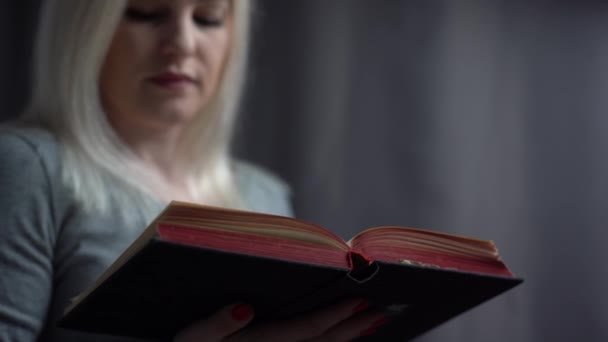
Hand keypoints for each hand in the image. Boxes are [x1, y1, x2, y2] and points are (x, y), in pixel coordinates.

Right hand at [173, 299, 386, 341]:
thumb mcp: (189, 340)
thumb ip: (214, 326)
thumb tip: (244, 307)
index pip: (305, 330)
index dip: (334, 315)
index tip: (361, 298)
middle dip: (352, 327)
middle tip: (381, 309)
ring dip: (348, 338)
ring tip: (372, 322)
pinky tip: (345, 337)